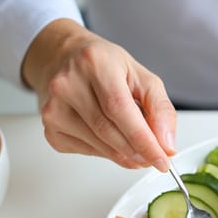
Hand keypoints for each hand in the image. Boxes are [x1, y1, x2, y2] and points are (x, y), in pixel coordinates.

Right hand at [21, 19, 176, 170]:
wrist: (66, 59)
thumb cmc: (105, 66)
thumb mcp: (142, 77)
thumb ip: (160, 109)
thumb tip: (166, 144)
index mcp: (94, 63)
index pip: (120, 110)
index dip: (143, 140)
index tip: (162, 158)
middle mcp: (67, 84)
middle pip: (108, 131)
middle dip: (137, 151)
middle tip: (154, 158)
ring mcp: (54, 108)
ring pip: (99, 146)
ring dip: (124, 155)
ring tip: (138, 149)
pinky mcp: (51, 129)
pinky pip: (87, 151)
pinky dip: (107, 153)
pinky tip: (112, 139)